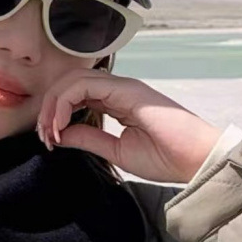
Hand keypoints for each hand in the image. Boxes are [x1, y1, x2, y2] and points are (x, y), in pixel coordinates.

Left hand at [36, 68, 223, 182]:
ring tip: (49, 132)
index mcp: (115, 102)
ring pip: (72, 80)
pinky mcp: (126, 90)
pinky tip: (60, 126)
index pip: (74, 95)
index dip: (54, 114)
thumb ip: (88, 138)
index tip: (49, 142)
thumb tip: (59, 134)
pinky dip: (63, 103)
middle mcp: (117, 89)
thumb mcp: (116, 151)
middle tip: (44, 137)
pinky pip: (83, 85)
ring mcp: (122, 87)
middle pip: (68, 83)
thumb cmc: (166, 158)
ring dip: (52, 105)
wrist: (197, 161)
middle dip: (48, 108)